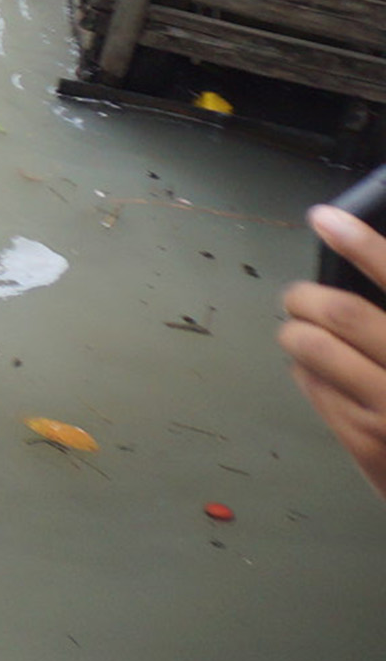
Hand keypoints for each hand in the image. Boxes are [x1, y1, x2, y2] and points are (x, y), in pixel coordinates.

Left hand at [281, 205, 385, 503]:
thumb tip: (364, 270)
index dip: (361, 243)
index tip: (326, 218)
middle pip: (342, 314)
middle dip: (306, 296)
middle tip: (297, 295)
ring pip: (313, 349)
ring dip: (295, 331)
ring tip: (300, 330)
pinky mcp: (363, 442)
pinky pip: (312, 386)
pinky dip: (305, 367)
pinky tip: (317, 368)